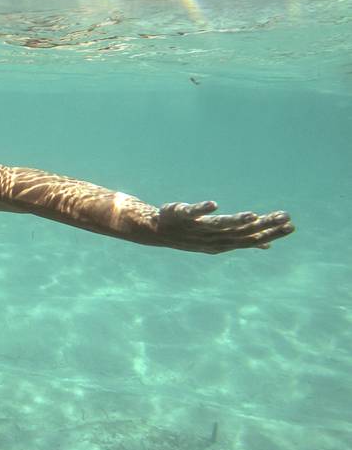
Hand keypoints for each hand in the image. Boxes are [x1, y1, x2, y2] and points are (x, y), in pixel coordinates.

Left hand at [154, 200, 293, 253]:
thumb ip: (243, 240)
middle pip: (242, 232)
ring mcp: (197, 227)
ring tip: (254, 215)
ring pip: (221, 225)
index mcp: (225, 242)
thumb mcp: (220, 240)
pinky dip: (203, 209)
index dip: (272, 234)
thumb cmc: (193, 235)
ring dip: (238, 221)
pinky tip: (214, 204)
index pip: (252, 239)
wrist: (158, 232)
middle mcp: (213, 237)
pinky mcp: (182, 215)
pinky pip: (193, 212)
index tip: (291, 226)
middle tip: (285, 217)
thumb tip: (267, 246)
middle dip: (264, 226)